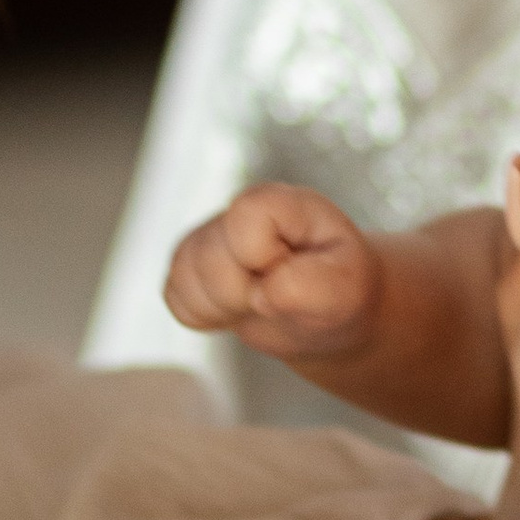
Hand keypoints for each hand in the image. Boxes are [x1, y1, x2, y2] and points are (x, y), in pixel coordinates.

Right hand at [164, 183, 377, 357]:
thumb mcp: (345, 290)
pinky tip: (238, 309)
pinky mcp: (189, 268)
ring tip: (259, 302)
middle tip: (277, 296)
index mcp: (280, 202)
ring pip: (182, 278)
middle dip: (241, 293)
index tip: (289, 270)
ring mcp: (209, 238)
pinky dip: (205, 317)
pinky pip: (174, 300)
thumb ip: (310, 287)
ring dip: (222, 308)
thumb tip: (261, 294)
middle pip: (207, 256)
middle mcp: (238, 212)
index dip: (261, 256)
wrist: (327, 314)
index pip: (243, 216)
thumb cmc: (340, 292)